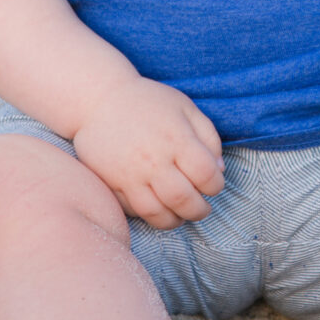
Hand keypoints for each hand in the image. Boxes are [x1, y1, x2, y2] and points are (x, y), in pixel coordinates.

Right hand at [72, 74, 224, 229]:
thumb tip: (219, 171)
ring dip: (175, 220)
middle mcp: (154, 159)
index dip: (216, 185)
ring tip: (180, 213)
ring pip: (158, 214)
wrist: (100, 98)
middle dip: (199, 210)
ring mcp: (131, 174)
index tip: (214, 184)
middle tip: (201, 207)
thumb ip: (209, 137)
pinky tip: (158, 206)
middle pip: (184, 201)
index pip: (206, 175)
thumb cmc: (149, 101)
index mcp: (176, 138)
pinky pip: (134, 211)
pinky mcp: (112, 183)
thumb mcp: (186, 107)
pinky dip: (149, 216)